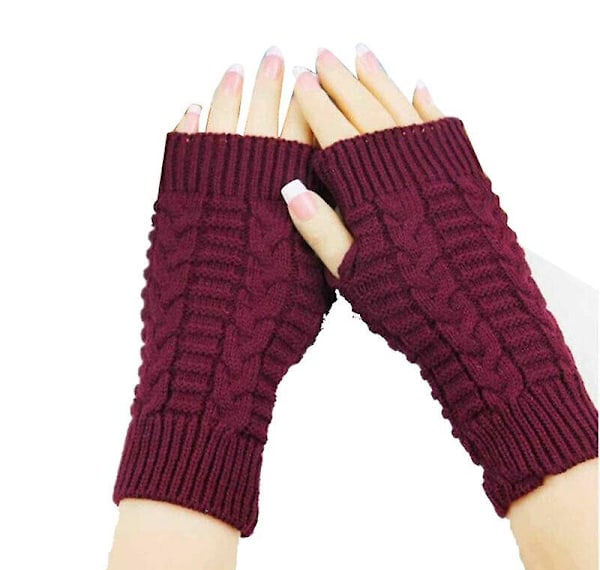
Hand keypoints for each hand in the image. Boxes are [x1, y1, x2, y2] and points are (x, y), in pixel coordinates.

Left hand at [113, 47, 334, 539]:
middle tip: (279, 55)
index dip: (310, 106)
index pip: (304, 137)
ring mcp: (208, 191)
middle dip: (274, 83)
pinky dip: (187, 126)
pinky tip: (193, 107)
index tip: (314, 78)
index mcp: (291, 201)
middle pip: (264, 119)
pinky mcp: (172, 203)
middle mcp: (250, 185)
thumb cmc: (273, 328)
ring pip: (222, 125)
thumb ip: (320, 230)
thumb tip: (315, 187)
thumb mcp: (315, 282)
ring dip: (231, 93)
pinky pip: (180, 151)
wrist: (212, 355)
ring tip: (238, 68)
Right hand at [280, 44, 597, 521]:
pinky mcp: (467, 171)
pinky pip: (443, 127)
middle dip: (340, 81)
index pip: (331, 133)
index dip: (312, 106)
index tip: (298, 81)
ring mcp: (437, 164)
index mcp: (367, 189)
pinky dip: (429, 105)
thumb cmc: (409, 302)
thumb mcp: (352, 274)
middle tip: (322, 56)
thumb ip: (320, 229)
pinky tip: (419, 87)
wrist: (478, 316)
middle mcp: (401, 166)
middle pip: (365, 110)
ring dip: (380, 80)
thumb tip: (289, 190)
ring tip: (361, 56)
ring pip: (402, 108)